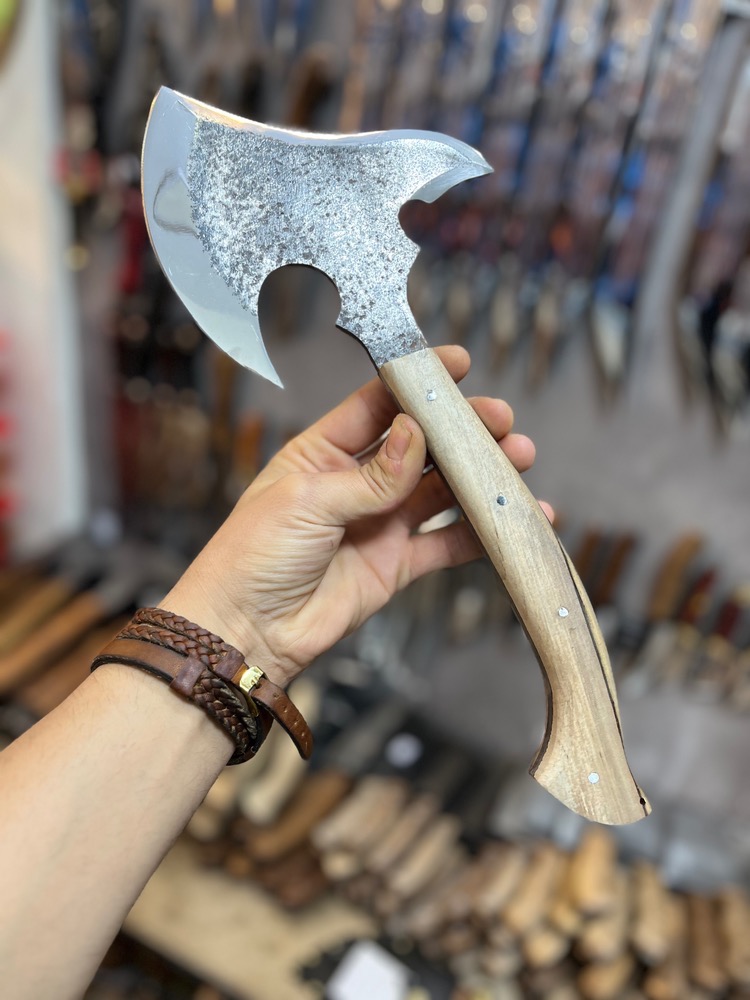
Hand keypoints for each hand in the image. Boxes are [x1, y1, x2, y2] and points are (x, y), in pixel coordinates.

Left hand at [161, 346, 549, 684]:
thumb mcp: (308, 501)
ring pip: (440, 489)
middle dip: (461, 429)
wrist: (247, 632)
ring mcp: (379, 523)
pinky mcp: (395, 564)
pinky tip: (512, 521)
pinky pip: (446, 543)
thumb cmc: (254, 557)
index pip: (377, 405)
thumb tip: (415, 435)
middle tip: (498, 419)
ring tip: (515, 459)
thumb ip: (369, 476)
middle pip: (419, 445)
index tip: (457, 365)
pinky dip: (480, 533)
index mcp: (322, 452)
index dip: (416, 382)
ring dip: (478, 475)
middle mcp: (355, 483)